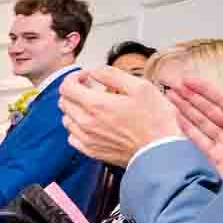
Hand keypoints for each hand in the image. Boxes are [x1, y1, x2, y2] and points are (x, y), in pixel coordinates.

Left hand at [58, 67, 177, 166]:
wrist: (159, 151)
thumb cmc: (155, 119)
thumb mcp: (140, 87)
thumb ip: (112, 75)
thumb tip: (94, 70)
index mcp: (96, 105)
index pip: (66, 87)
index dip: (73, 77)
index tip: (85, 76)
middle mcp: (86, 123)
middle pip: (63, 102)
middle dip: (73, 90)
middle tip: (90, 88)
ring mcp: (87, 139)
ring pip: (66, 119)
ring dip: (74, 108)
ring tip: (92, 105)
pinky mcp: (91, 151)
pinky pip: (72, 137)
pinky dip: (76, 127)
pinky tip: (91, 123)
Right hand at [168, 79, 222, 176]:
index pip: (220, 99)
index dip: (203, 89)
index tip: (188, 81)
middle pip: (208, 109)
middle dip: (190, 97)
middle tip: (174, 87)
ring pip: (201, 122)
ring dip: (186, 110)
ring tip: (172, 98)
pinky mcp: (217, 157)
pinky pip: (200, 141)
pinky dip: (188, 130)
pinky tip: (179, 118)